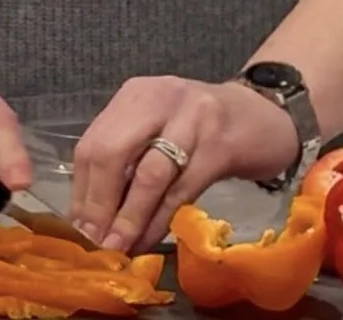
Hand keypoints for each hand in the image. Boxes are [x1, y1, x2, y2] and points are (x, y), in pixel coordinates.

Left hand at [69, 76, 299, 254]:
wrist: (265, 115)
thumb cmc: (203, 126)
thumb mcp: (160, 127)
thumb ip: (129, 157)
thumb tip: (93, 213)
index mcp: (137, 94)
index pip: (94, 141)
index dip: (83, 189)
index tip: (78, 228)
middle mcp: (160, 98)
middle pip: (113, 151)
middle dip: (100, 203)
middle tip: (95, 241)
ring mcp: (192, 118)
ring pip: (149, 174)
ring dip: (129, 218)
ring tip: (117, 248)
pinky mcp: (220, 145)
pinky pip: (181, 189)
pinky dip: (159, 219)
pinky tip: (148, 239)